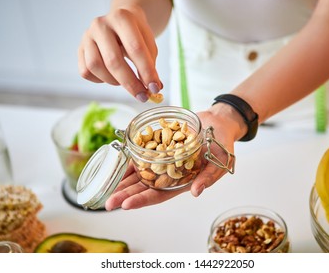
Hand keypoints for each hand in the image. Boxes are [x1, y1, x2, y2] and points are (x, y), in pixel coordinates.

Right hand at [78, 5, 162, 101]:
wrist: (120, 22)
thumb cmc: (136, 35)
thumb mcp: (149, 44)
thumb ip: (151, 65)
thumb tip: (154, 89)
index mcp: (122, 18)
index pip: (135, 49)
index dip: (146, 71)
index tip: (154, 88)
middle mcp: (101, 25)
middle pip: (113, 60)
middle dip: (130, 83)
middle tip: (142, 95)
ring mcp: (87, 36)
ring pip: (95, 66)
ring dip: (113, 81)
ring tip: (124, 81)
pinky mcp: (80, 49)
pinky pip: (86, 71)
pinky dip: (100, 80)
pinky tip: (111, 77)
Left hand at [105, 106, 242, 209]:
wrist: (217, 123)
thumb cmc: (222, 144)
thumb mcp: (221, 162)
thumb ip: (208, 177)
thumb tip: (196, 192)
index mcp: (182, 182)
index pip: (159, 195)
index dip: (143, 200)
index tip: (126, 205)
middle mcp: (169, 174)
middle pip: (144, 187)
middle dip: (126, 194)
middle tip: (108, 202)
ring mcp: (162, 160)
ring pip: (139, 173)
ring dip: (123, 180)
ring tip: (106, 187)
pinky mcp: (159, 146)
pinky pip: (141, 154)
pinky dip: (129, 159)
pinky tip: (116, 164)